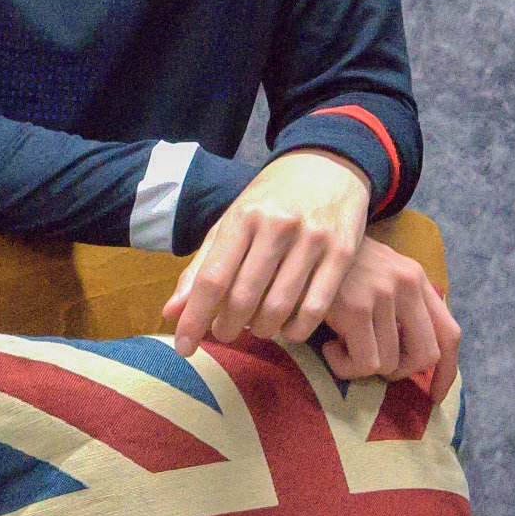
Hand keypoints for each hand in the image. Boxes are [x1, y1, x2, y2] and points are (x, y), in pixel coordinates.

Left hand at [160, 148, 459, 402]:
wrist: (327, 167)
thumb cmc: (270, 202)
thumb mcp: (231, 223)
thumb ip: (201, 267)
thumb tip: (171, 312)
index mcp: (243, 217)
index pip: (212, 279)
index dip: (194, 318)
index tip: (184, 348)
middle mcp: (276, 225)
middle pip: (243, 297)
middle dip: (227, 327)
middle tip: (224, 334)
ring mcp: (312, 238)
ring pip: (279, 307)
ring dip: (261, 330)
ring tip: (255, 328)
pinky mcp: (342, 251)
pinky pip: (315, 307)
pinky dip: (296, 329)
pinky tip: (287, 328)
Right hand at [314, 233, 459, 402]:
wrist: (295, 244)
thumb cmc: (331, 266)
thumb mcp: (375, 273)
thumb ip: (400, 303)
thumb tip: (416, 356)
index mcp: (415, 277)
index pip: (449, 332)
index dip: (446, 371)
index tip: (434, 396)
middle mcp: (406, 283)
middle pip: (427, 355)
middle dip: (400, 373)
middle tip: (371, 366)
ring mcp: (383, 295)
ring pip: (389, 364)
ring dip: (360, 367)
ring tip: (338, 346)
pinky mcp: (357, 308)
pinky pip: (364, 364)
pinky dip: (344, 366)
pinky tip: (328, 346)